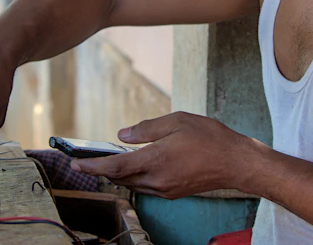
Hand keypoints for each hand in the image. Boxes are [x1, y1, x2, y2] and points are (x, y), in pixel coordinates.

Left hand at [71, 112, 261, 198]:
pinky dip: (135, 176)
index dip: (93, 165)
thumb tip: (123, 135)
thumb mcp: (177, 121)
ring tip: (109, 159)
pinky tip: (136, 164)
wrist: (237, 163)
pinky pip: (146, 186)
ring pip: (133, 183)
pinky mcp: (173, 192)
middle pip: (121, 177)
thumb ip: (147, 128)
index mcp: (156, 160)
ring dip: (119, 173)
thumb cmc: (210, 138)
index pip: (115, 167)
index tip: (76, 163)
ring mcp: (166, 189)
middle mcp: (158, 180)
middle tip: (88, 158)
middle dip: (102, 169)